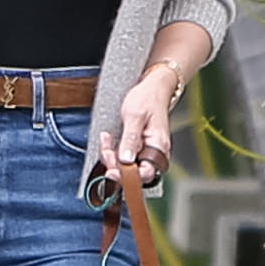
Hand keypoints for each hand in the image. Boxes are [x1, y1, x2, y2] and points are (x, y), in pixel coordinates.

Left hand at [108, 66, 179, 185]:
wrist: (152, 88)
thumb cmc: (148, 99)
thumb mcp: (135, 116)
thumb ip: (131, 139)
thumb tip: (126, 159)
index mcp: (158, 147)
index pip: (145, 173)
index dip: (128, 177)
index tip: (112, 172)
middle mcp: (153, 153)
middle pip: (133, 173)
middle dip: (115, 165)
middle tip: (106, 151)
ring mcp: (144, 151)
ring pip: (124, 166)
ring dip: (110, 156)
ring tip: (106, 140)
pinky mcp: (135, 148)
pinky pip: (121, 157)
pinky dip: (111, 151)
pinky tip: (107, 140)